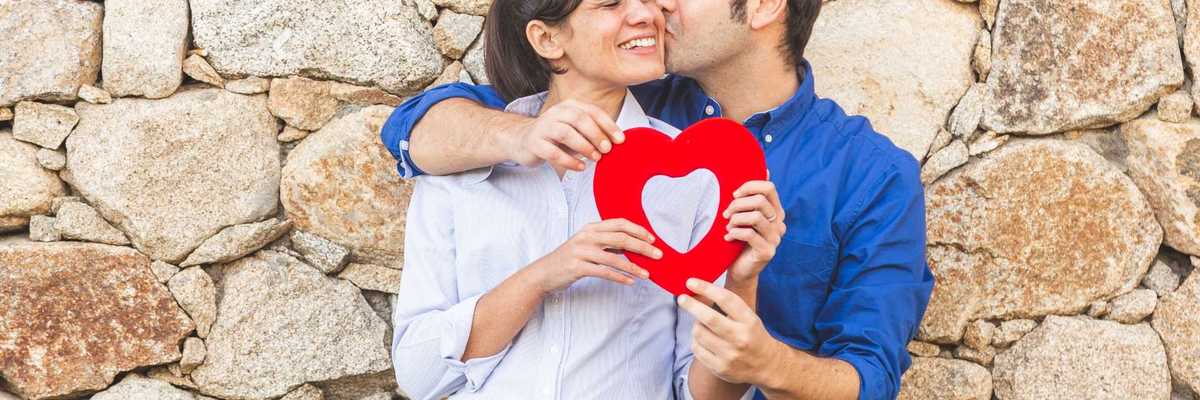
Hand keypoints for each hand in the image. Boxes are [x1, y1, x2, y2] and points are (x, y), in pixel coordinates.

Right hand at [503, 99, 623, 171]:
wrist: (523, 140)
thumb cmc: (556, 136)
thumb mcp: (576, 130)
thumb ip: (593, 132)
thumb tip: (617, 142)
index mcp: (569, 106)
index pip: (592, 111)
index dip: (608, 125)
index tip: (620, 140)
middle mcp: (556, 113)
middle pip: (579, 119)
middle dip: (596, 134)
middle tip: (607, 149)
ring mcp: (543, 127)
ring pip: (566, 133)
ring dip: (584, 147)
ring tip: (595, 158)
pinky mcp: (534, 143)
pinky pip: (553, 152)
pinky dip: (569, 160)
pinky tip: (580, 167)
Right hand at [529, 218, 661, 293]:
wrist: (544, 273)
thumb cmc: (569, 259)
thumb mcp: (587, 245)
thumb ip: (607, 242)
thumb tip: (632, 244)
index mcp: (591, 228)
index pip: (619, 224)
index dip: (638, 230)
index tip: (653, 239)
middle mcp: (586, 237)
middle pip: (620, 238)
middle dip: (642, 247)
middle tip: (658, 255)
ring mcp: (581, 252)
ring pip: (614, 257)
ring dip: (633, 267)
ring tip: (646, 274)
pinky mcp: (577, 267)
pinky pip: (604, 272)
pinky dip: (619, 277)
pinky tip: (629, 282)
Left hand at [678, 278, 782, 384]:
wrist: (767, 366)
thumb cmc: (753, 336)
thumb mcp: (748, 317)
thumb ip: (728, 306)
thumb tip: (698, 291)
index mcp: (749, 321)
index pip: (726, 299)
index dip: (706, 288)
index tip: (691, 282)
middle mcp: (740, 338)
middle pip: (709, 318)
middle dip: (692, 305)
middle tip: (682, 298)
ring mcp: (730, 355)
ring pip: (699, 333)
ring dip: (696, 325)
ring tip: (702, 325)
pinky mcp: (720, 368)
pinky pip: (697, 349)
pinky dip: (696, 341)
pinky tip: (703, 340)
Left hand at [722, 180, 785, 283]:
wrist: (740, 269)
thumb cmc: (740, 240)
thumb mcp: (745, 215)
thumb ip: (753, 196)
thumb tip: (765, 169)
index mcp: (776, 211)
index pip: (769, 187)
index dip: (749, 187)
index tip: (734, 195)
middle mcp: (780, 223)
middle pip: (759, 201)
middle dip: (737, 205)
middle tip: (725, 215)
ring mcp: (776, 239)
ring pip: (754, 217)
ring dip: (735, 220)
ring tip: (727, 227)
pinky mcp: (767, 251)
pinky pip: (749, 234)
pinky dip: (734, 233)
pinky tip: (727, 237)